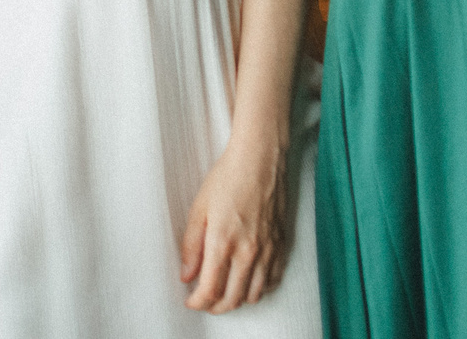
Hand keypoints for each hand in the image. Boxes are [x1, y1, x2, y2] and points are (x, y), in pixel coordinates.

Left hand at [179, 136, 292, 312]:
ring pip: (253, 294)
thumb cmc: (228, 178)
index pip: (210, 290)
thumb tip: (186, 274)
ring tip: (224, 294)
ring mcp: (267, 250)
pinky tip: (248, 282)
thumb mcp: (198, 209)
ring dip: (237, 300)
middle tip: (205, 302)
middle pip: (232, 299)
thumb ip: (191, 246)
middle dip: (215, 307)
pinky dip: (259, 289)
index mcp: (222, 242)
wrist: (259, 159)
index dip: (198, 302)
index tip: (191, 301)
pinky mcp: (280, 245)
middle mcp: (247, 251)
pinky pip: (272, 280)